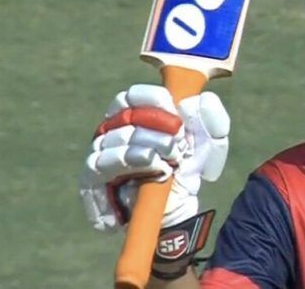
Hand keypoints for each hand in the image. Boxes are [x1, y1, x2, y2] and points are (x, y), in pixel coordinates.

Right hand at [79, 84, 228, 231]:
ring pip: (111, 145)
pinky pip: (98, 172)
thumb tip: (203, 98)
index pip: (130, 98)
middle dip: (155, 131)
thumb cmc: (188, 166)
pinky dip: (127, 172)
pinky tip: (155, 173)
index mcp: (134, 115)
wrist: (178, 206)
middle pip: (123, 120)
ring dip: (144, 152)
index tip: (176, 115)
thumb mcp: (209, 142)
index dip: (151, 101)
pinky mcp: (93, 183)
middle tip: (178, 146)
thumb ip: (212, 118)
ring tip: (169, 164)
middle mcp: (111, 132)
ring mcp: (99, 156)